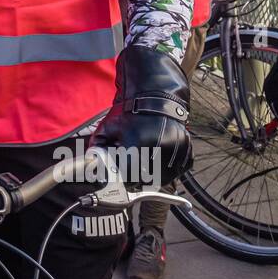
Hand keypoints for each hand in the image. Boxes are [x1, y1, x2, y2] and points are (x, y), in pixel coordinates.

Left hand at [88, 46, 191, 185]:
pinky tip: (157, 156)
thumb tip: (91, 166)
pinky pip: (175, 172)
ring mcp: (175, 153)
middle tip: (131, 163)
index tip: (120, 170)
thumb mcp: (107, 128)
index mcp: (137, 145)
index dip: (122, 175)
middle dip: (135, 175)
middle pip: (144, 180)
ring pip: (161, 179)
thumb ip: (96, 149)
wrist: (155, 98)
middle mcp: (159, 150)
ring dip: (151, 173)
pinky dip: (166, 169)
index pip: (128, 177)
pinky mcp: (186, 153)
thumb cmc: (130, 113)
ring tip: (144, 157)